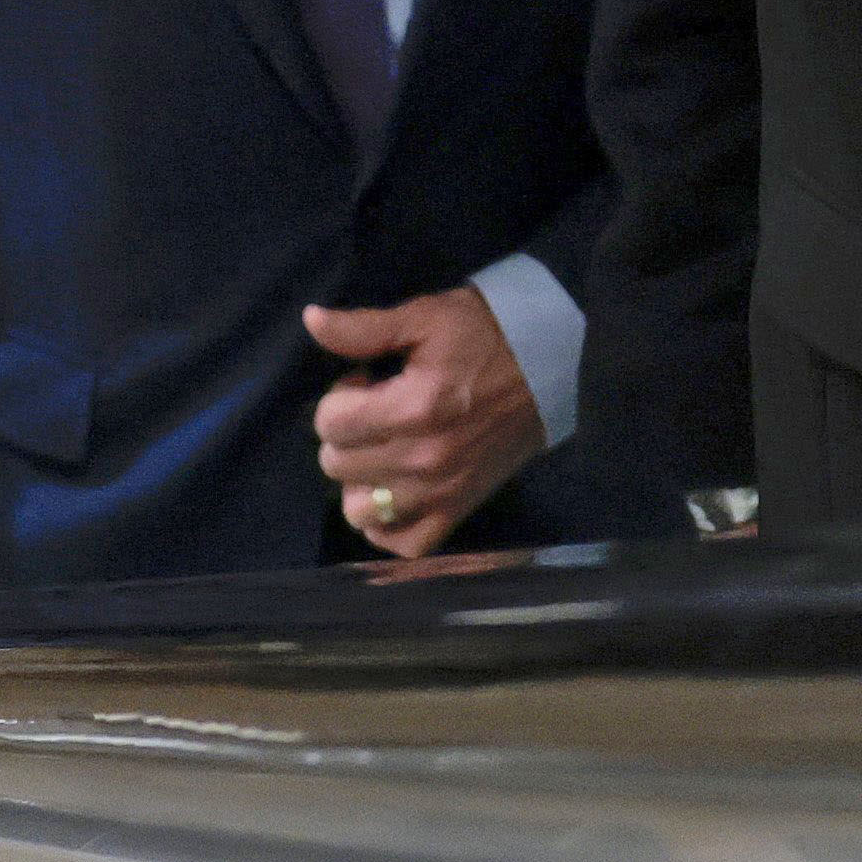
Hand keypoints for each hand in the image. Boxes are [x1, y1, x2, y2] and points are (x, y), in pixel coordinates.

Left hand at [306, 287, 544, 557]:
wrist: (551, 365)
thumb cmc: (486, 336)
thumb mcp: (426, 318)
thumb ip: (364, 328)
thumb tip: (310, 320)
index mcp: (413, 407)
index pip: (330, 421)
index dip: (341, 394)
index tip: (369, 381)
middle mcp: (423, 459)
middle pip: (337, 463)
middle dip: (347, 432)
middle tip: (379, 409)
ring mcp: (440, 492)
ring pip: (358, 510)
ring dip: (360, 480)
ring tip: (383, 450)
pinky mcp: (457, 511)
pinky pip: (401, 543)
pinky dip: (388, 524)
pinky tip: (393, 491)